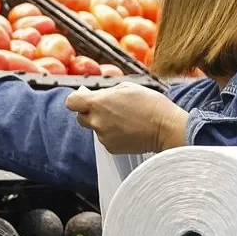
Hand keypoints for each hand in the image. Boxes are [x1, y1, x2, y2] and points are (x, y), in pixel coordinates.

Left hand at [65, 82, 187, 153]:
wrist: (165, 128)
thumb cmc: (150, 105)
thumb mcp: (127, 88)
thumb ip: (107, 92)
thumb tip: (96, 95)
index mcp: (98, 103)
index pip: (71, 102)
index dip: (77, 100)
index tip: (84, 99)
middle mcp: (97, 121)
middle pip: (81, 117)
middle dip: (90, 113)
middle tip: (109, 109)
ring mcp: (103, 136)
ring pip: (96, 129)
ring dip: (104, 124)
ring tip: (125, 120)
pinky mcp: (111, 148)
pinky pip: (106, 139)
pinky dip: (113, 135)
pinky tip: (128, 130)